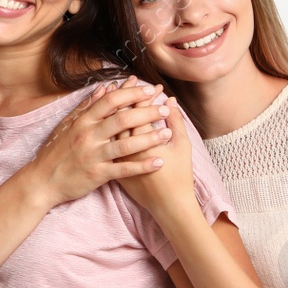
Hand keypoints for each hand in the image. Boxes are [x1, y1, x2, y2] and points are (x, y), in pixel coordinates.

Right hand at [25, 77, 171, 206]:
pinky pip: (123, 170)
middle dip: (147, 112)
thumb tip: (105, 88)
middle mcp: (88, 135)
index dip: (132, 93)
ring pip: (126, 144)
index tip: (149, 90)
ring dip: (150, 138)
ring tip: (169, 132)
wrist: (42, 181)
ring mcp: (93, 155)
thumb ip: (87, 106)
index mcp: (82, 121)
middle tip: (165, 108)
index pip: (110, 101)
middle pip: (122, 119)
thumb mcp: (67, 125)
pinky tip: (159, 162)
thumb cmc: (55, 152)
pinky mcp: (97, 174)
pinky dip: (142, 166)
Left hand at [116, 96, 194, 219]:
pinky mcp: (112, 167)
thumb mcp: (182, 147)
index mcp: (144, 142)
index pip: (138, 111)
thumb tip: (170, 101)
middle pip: (119, 116)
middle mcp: (126, 149)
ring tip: (116, 93)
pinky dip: (107, 129)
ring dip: (112, 110)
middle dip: (125, 97)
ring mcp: (116, 159)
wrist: (168, 205)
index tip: (150, 86)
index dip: (144, 96)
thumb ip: (176, 122)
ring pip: (108, 129)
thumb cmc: (179, 176)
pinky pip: (105, 144)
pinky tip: (110, 117)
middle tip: (130, 82)